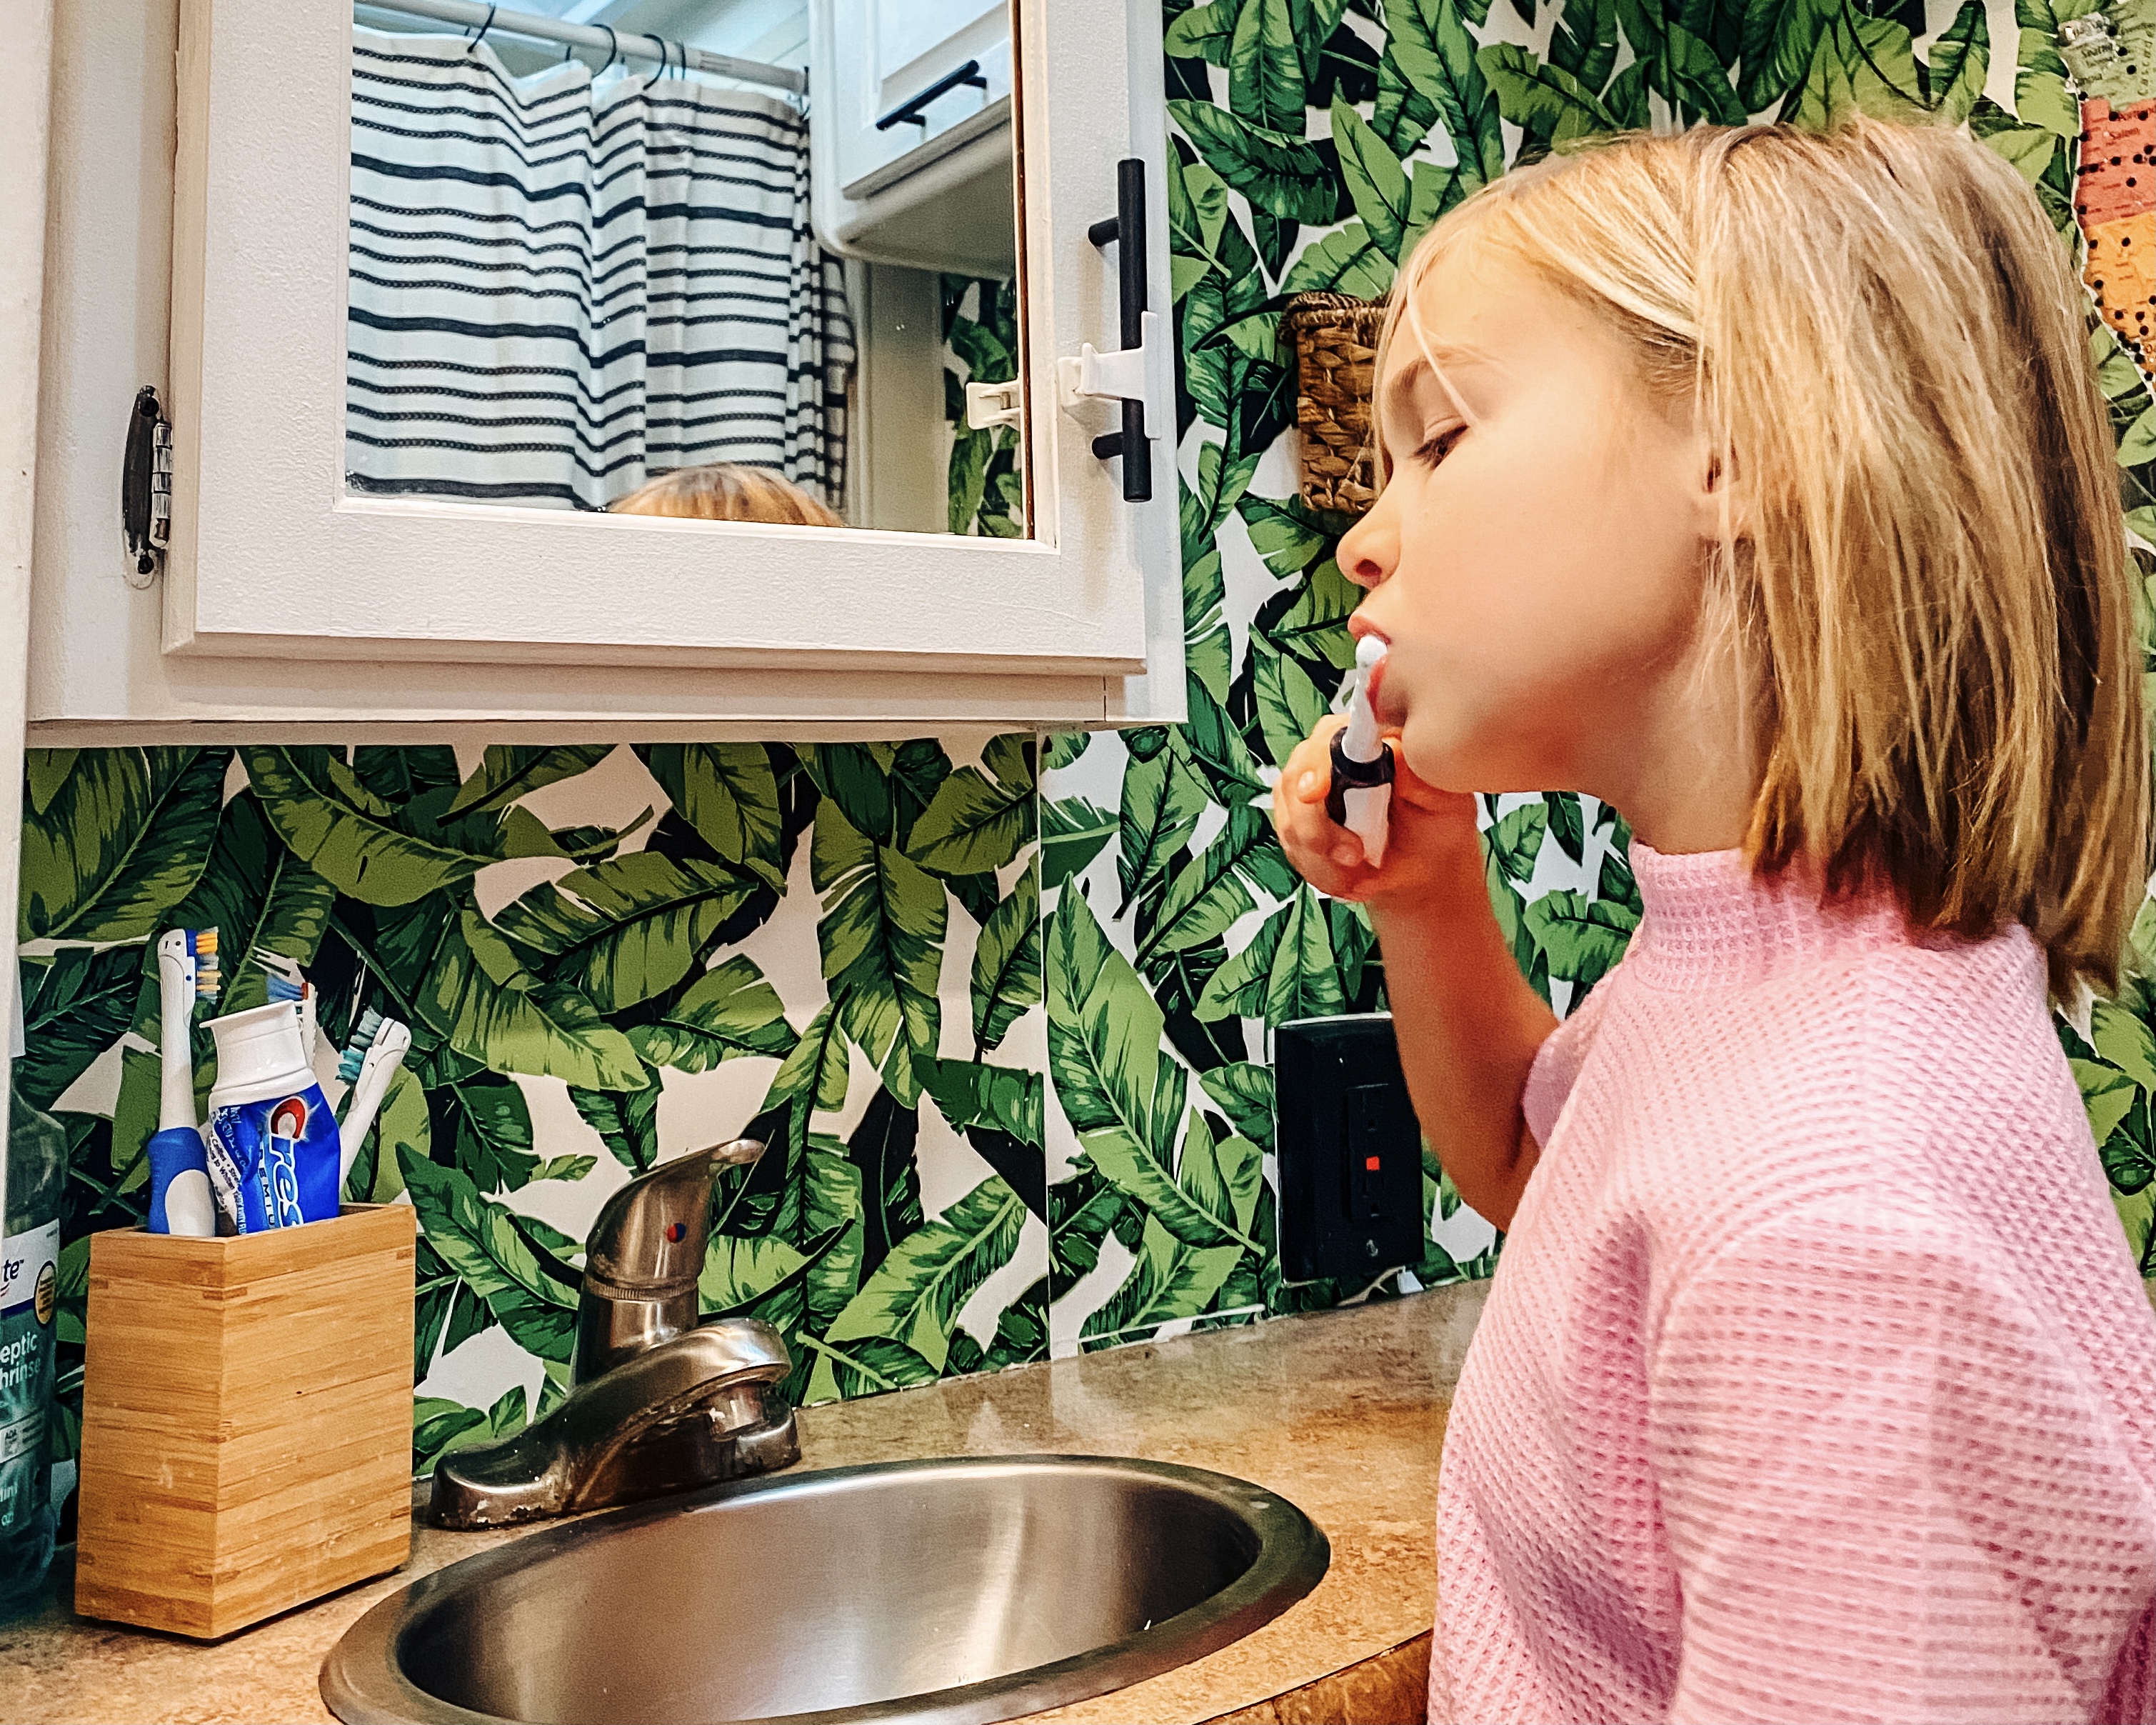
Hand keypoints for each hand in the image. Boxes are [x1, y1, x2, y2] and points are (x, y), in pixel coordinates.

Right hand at [1270, 715, 1482, 912]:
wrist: (1422, 864)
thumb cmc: (1436, 823)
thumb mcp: (1444, 800)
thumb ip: (1419, 775)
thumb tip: (1392, 752)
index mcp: (1366, 735)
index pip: (1329, 738)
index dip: (1317, 765)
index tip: (1315, 792)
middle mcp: (1329, 752)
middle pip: (1297, 781)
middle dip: (1319, 830)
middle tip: (1355, 856)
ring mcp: (1305, 785)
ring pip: (1291, 822)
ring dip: (1324, 860)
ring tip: (1361, 874)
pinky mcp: (1293, 818)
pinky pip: (1292, 848)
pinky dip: (1321, 872)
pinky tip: (1349, 877)